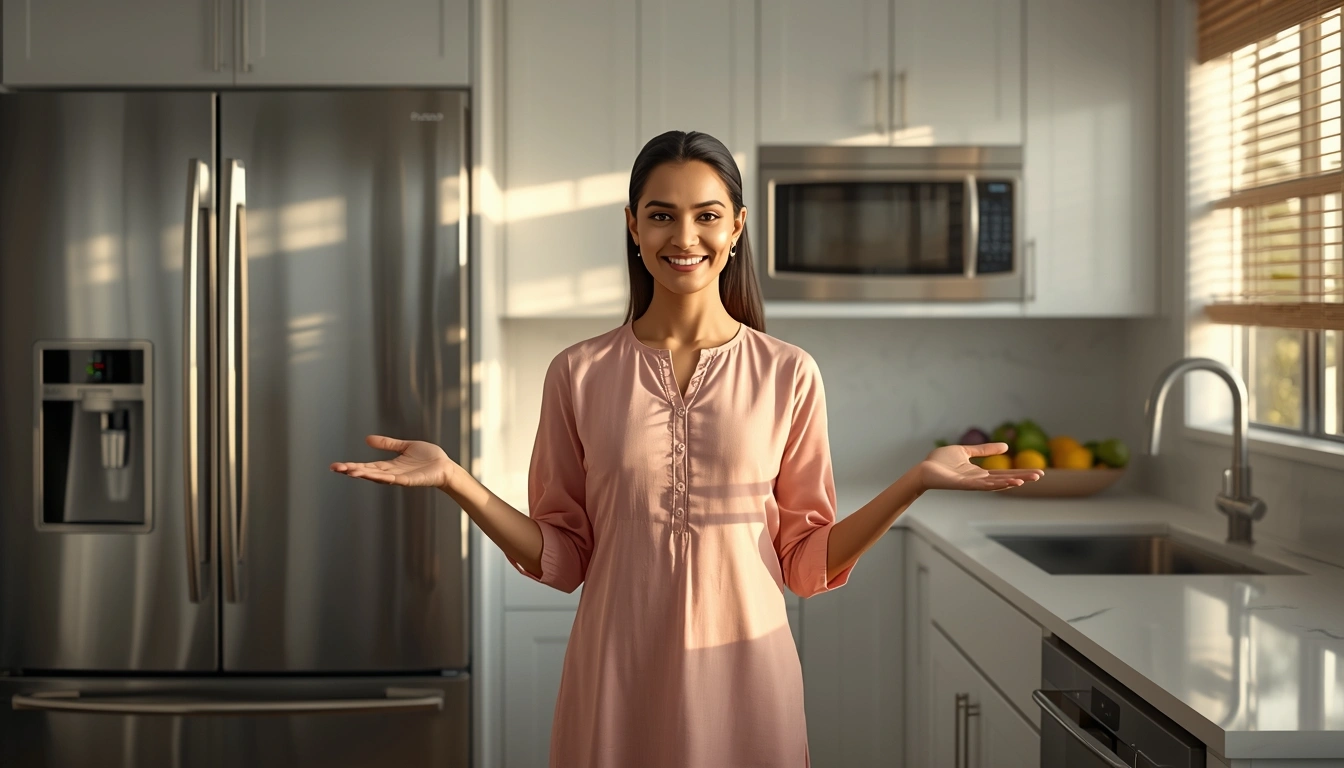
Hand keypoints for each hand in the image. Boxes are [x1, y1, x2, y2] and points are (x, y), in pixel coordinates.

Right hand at [330, 435, 459, 491]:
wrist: (446, 466)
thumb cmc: (428, 458)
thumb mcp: (405, 446)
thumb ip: (388, 444)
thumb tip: (367, 440)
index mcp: (389, 466)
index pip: (366, 466)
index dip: (351, 466)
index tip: (335, 466)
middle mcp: (391, 473)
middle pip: (367, 472)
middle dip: (351, 471)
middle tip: (335, 468)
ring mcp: (399, 478)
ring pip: (377, 477)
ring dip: (363, 474)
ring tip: (349, 471)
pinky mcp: (409, 480)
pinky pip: (393, 479)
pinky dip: (382, 477)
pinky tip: (372, 474)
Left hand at [915, 442, 1042, 492]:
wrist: (924, 470)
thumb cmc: (941, 462)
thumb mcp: (966, 451)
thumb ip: (984, 450)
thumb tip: (1005, 447)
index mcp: (980, 473)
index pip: (1004, 474)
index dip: (1020, 473)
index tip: (1037, 472)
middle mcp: (979, 480)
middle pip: (1004, 479)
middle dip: (1021, 478)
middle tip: (1040, 476)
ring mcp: (972, 484)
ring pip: (995, 484)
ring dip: (1011, 482)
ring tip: (1026, 480)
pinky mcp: (963, 485)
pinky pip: (981, 485)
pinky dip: (994, 484)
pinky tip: (1007, 482)